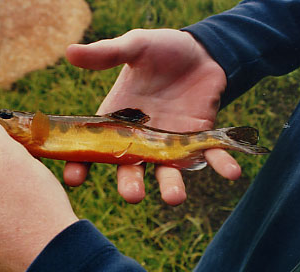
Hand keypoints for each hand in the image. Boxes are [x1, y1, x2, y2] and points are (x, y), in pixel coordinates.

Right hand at [64, 29, 240, 204]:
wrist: (200, 51)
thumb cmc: (162, 50)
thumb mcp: (136, 46)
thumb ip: (107, 52)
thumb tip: (69, 50)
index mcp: (118, 119)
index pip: (94, 146)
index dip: (82, 163)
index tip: (74, 178)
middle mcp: (141, 137)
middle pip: (131, 168)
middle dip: (130, 184)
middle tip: (133, 195)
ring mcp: (170, 142)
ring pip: (167, 170)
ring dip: (172, 185)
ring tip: (174, 197)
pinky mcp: (199, 138)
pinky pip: (209, 155)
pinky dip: (220, 164)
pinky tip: (230, 172)